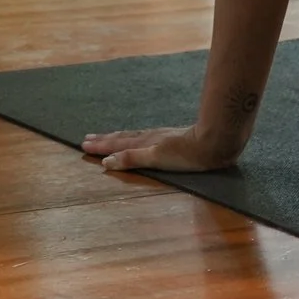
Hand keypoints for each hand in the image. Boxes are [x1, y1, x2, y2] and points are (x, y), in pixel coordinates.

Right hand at [80, 124, 242, 172]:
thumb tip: (107, 161)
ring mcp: (160, 137)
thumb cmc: (186, 154)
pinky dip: (133, 139)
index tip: (84, 145)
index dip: (101, 146)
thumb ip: (132, 158)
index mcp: (144, 144)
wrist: (214, 142)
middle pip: (122, 138)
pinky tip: (139, 139)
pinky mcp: (171, 138)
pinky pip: (144, 137)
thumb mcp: (157, 158)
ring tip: (106, 137)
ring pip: (133, 136)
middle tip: (87, 138)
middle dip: (105, 140)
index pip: (118, 145)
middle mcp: (150, 138)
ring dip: (117, 138)